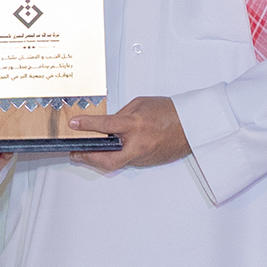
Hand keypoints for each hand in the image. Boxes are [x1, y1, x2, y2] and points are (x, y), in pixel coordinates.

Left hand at [66, 97, 188, 172]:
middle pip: (107, 158)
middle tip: (76, 153)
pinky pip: (127, 160)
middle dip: (88, 157)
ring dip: (101, 157)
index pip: (105, 125)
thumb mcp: (140, 105)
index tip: (74, 124)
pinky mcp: (147, 162)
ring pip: (116, 161)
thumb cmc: (169, 112)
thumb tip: (106, 124)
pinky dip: (116, 156)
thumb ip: (121, 115)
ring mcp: (143, 156)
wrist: (192, 125)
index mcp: (136, 125)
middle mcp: (138, 144)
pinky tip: (109, 151)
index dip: (86, 125)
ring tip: (88, 151)